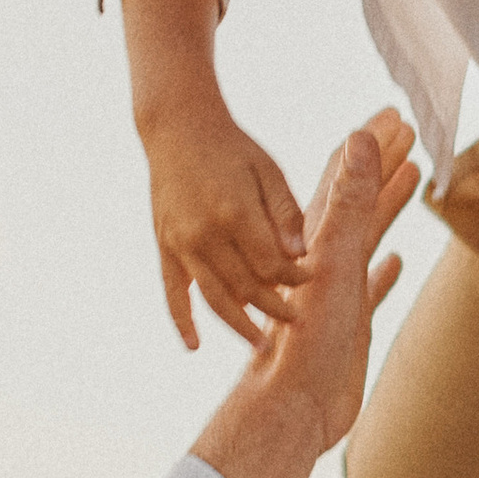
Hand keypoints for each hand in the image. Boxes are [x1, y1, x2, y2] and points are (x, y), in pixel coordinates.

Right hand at [143, 110, 311, 349]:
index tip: (313, 281)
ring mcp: (182, 244)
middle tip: (298, 324)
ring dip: (239, 326)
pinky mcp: (165, 247)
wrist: (178, 128)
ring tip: (262, 349)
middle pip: (246, 287)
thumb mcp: (269, 171)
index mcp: (236, 213)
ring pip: (214, 298)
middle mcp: (206, 234)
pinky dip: (182, 322)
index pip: (272, 265)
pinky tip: (195, 347)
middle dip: (275, 308)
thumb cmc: (234, 148)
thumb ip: (286, 212)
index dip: (294, 278)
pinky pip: (173, 293)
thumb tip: (301, 254)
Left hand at [191, 110, 419, 477]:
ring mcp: (338, 293)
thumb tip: (360, 138)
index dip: (373, 145)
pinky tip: (395, 263)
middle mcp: (326, 262)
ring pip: (366, 238)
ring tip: (413, 180)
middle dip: (386, 165)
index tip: (397, 115)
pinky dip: (383, 271)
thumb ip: (350, 201)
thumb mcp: (333, 261)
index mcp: (319, 241)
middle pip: (361, 200)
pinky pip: (370, 289)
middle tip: (413, 134)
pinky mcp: (349, 325)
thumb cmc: (306, 340)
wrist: (293, 407)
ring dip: (388, 208)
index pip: (348, 178)